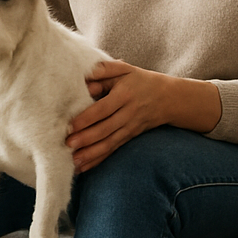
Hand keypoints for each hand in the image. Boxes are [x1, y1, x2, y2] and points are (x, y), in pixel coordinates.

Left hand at [66, 61, 219, 172]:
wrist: (169, 98)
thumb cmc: (140, 81)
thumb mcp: (124, 69)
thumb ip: (103, 70)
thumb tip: (82, 77)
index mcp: (125, 95)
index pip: (104, 108)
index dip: (87, 118)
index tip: (70, 126)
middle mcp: (129, 114)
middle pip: (106, 129)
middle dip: (86, 139)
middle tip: (68, 145)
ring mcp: (130, 128)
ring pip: (109, 144)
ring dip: (91, 154)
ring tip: (73, 162)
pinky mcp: (129, 138)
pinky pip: (113, 151)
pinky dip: (98, 160)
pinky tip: (83, 168)